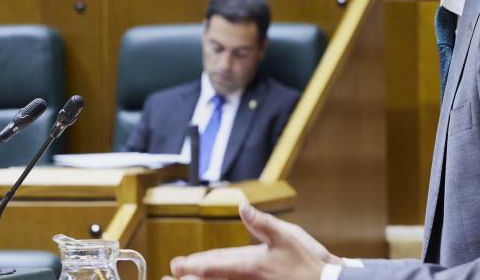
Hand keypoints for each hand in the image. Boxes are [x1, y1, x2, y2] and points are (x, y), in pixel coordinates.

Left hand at [165, 202, 340, 279]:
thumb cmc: (307, 262)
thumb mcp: (286, 235)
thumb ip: (262, 222)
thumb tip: (242, 206)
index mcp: (250, 265)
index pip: (214, 265)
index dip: (193, 266)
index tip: (175, 265)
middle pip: (213, 278)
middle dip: (192, 276)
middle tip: (172, 275)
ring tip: (188, 278)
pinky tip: (218, 279)